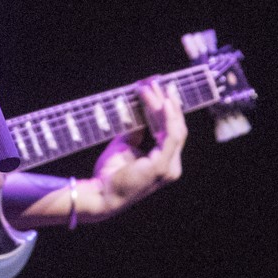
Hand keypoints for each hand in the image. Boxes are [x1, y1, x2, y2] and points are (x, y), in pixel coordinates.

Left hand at [82, 80, 186, 220]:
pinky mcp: (162, 167)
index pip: (171, 131)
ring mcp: (169, 168)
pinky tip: (163, 103)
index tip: (157, 88)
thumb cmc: (111, 174)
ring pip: (174, 129)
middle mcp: (171, 166)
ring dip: (164, 106)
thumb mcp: (124, 145)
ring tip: (154, 88)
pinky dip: (168, 118)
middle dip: (166, 102)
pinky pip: (170, 137)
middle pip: (175, 127)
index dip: (167, 109)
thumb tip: (138, 112)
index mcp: (164, 162)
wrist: (101, 194)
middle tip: (156, 82)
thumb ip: (135, 131)